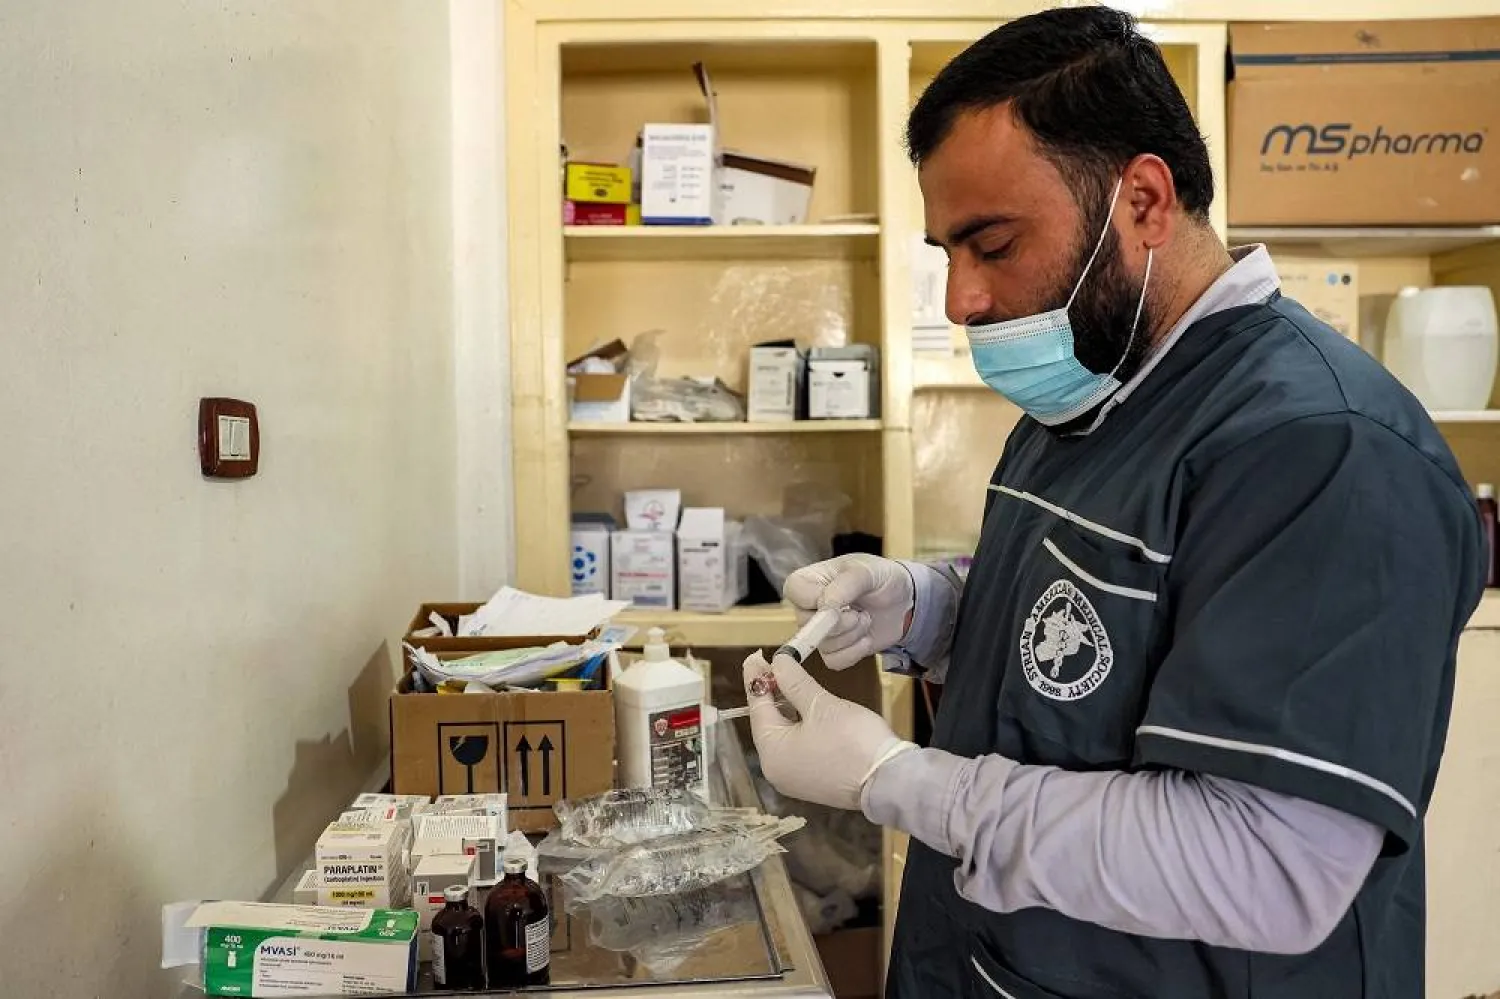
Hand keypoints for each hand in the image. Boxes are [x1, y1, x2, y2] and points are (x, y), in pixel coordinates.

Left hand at [742, 650, 914, 809]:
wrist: (889, 780)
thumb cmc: (851, 740)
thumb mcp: (820, 704)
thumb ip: (794, 682)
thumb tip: (777, 661)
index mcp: (771, 752)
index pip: (757, 707)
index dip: (756, 678)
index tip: (755, 656)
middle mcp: (775, 770)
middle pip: (768, 723)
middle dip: (772, 693)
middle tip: (776, 664)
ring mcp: (794, 779)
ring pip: (784, 735)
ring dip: (787, 709)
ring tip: (790, 681)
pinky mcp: (812, 782)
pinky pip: (797, 748)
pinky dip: (799, 727)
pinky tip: (805, 709)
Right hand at [782, 554, 914, 670]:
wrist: (902, 601)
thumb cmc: (881, 578)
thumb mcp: (868, 571)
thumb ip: (845, 584)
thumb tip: (825, 607)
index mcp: (808, 580)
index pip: (795, 592)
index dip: (818, 600)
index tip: (843, 599)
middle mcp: (807, 607)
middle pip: (808, 625)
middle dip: (841, 623)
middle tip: (860, 613)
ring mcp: (818, 631)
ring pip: (823, 646)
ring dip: (853, 636)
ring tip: (866, 620)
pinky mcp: (833, 650)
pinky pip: (833, 661)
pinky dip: (855, 652)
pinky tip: (866, 639)